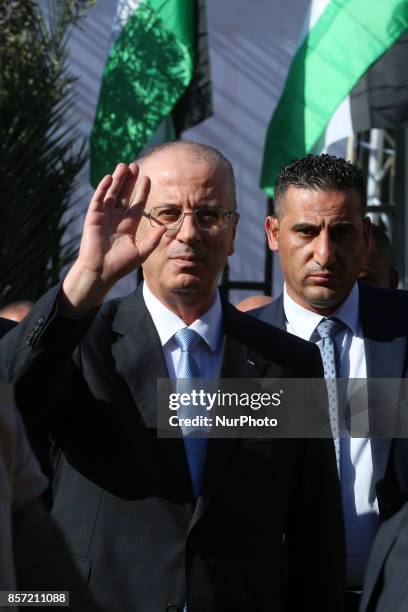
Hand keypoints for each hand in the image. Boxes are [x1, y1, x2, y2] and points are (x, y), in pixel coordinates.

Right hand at [61, 163, 164, 314]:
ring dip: (117, 180)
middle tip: (135, 166)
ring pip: (112, 194)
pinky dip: (103, 189)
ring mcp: (104, 216)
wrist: (101, 272)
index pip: (137, 203)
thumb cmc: (120, 265)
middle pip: (125, 195)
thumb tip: (166, 227)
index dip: (142, 191)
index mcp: (129, 225)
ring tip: (123, 166)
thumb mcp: (142, 252)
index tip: (148, 178)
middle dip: (130, 181)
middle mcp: (117, 218)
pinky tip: (109, 178)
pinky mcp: (93, 218)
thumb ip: (153, 239)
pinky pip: (98, 200)